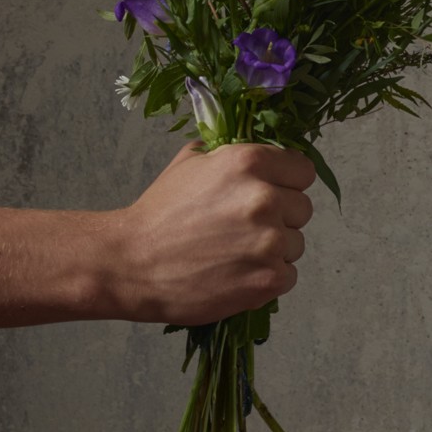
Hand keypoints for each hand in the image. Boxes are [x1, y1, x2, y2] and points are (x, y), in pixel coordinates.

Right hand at [105, 142, 314, 323]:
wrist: (129, 265)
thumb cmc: (158, 214)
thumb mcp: (190, 163)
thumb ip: (231, 154)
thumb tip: (261, 152)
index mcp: (249, 163)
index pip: (302, 170)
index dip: (286, 183)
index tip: (271, 193)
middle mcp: (265, 198)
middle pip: (302, 208)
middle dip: (280, 217)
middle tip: (243, 228)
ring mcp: (269, 241)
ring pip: (296, 243)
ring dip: (273, 249)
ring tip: (234, 253)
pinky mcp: (268, 279)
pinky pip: (289, 275)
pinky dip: (268, 277)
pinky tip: (237, 273)